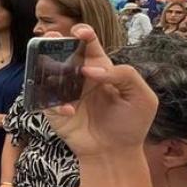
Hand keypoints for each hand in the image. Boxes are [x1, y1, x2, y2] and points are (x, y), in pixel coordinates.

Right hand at [44, 24, 158, 159]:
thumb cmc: (130, 124)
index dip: (83, 34)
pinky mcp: (52, 109)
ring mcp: (64, 92)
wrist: (115, 153)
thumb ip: (124, 75)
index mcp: (99, 69)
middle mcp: (78, 77)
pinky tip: (69, 111)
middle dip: (55, 41)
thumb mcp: (141, 97)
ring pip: (47, 71)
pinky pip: (45, 100)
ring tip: (49, 63)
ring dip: (45, 64)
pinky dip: (55, 103)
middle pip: (62, 52)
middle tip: (54, 37)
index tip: (81, 32)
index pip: (88, 45)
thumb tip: (91, 70)